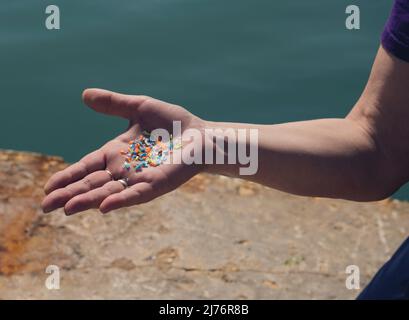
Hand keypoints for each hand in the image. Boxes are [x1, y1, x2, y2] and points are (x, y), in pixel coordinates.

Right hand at [41, 89, 205, 214]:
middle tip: (45, 206)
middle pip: (92, 183)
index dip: (67, 176)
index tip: (48, 187)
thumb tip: (84, 94)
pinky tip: (105, 206)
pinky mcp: (157, 184)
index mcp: (117, 153)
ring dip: (88, 200)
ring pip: (109, 192)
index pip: (86, 166)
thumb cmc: (173, 123)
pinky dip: (121, 199)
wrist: (201, 134)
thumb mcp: (139, 108)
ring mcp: (140, 178)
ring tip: (66, 208)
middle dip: (69, 194)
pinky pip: (137, 194)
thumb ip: (113, 105)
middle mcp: (124, 169)